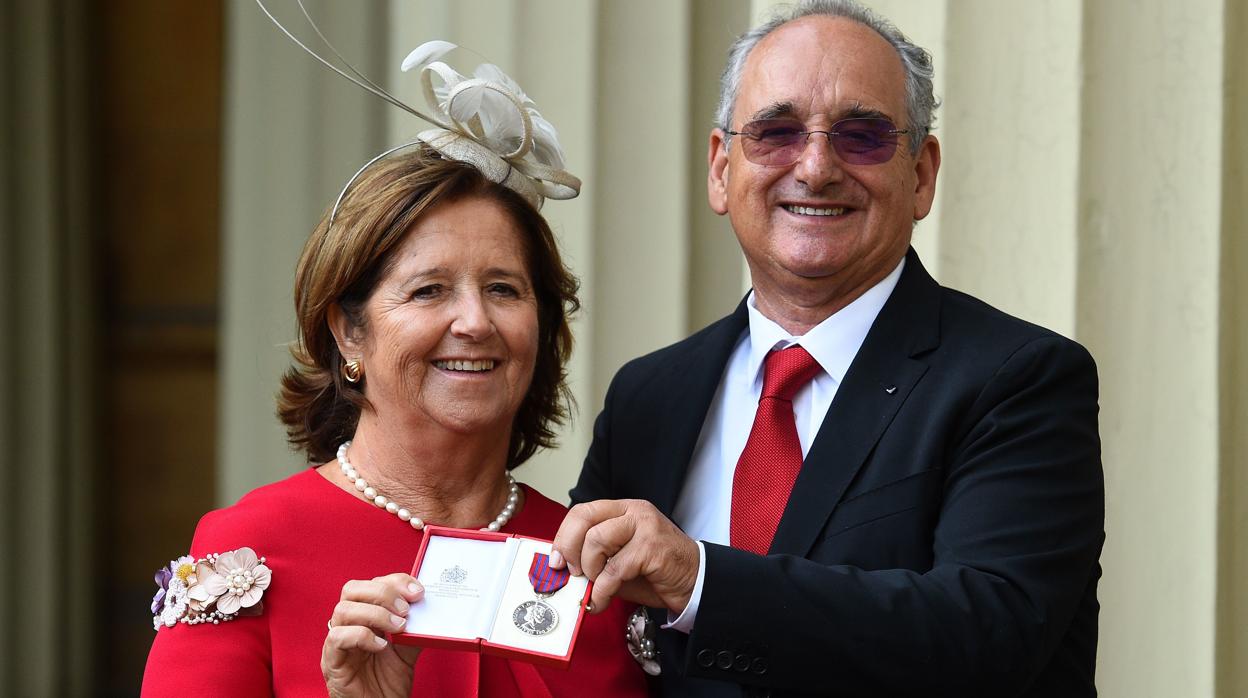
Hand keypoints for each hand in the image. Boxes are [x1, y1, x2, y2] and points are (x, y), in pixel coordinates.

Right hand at [322, 573, 424, 697]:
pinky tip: (381, 647)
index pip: (372, 584)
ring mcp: (337, 642)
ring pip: (343, 609)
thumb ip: (414, 631)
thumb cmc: (387, 685)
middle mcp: (348, 625)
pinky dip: (363, 636)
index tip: (417, 591)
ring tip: (398, 628)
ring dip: (375, 614)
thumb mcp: (407, 653)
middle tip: (406, 609)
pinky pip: (338, 637)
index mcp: (364, 618)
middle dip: (382, 593)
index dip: (394, 582)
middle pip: (352, 589)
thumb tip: (428, 611)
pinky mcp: (331, 660)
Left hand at [551, 499, 698, 614]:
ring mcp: (645, 525)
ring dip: (590, 570)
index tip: (556, 561)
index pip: (582, 511)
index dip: (563, 536)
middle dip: (569, 549)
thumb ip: (594, 558)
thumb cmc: (655, 573)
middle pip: (584, 518)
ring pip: (596, 540)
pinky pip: (614, 568)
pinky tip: (603, 601)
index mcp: (622, 509)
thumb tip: (562, 569)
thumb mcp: (618, 561)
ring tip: (596, 587)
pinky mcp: (652, 546)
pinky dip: (602, 590)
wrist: (694, 583)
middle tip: (572, 574)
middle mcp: (633, 510)